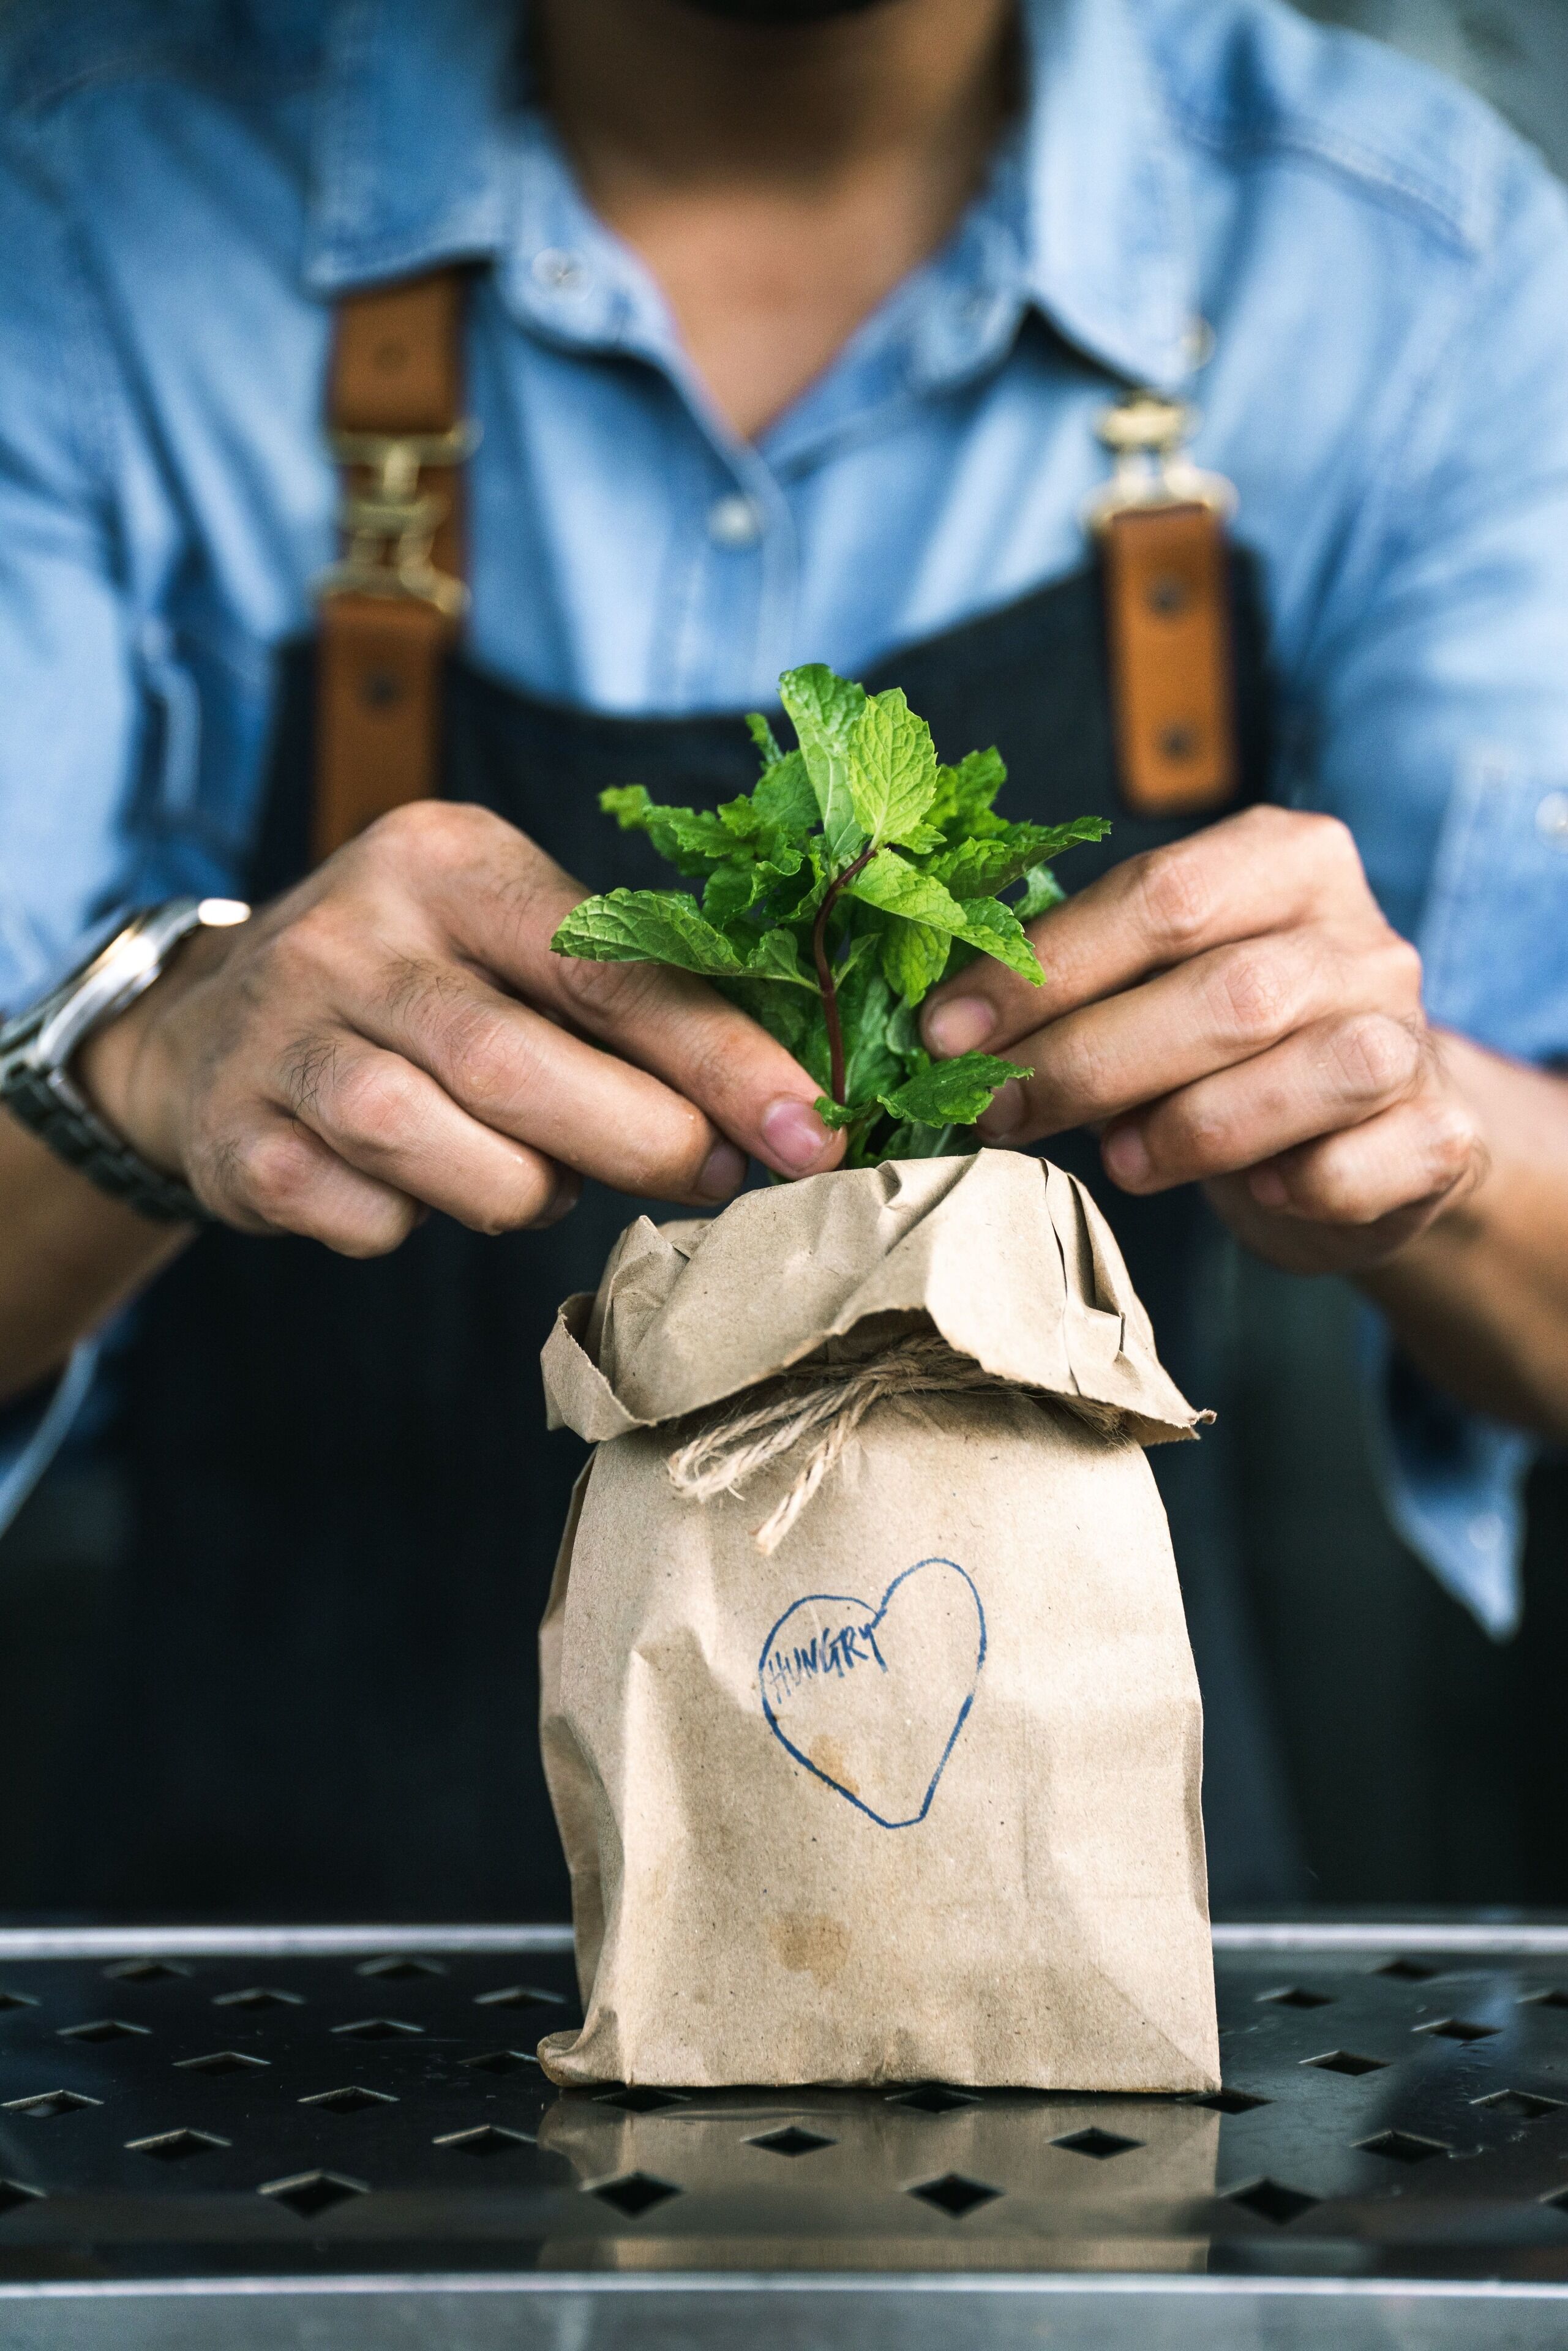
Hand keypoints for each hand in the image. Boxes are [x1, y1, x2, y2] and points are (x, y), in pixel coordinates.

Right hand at [77, 801, 840, 1252]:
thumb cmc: (419, 985)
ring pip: (438, 1149)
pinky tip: (418, 1188)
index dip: (719, 1056)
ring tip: (537, 1172)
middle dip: (639, 1140)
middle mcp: (353, 931)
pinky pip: (368, 1219)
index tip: (808, 1127)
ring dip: (521, 1191)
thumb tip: (769, 1111)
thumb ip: (621, 1000)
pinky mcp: (233, 1138)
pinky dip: (417, 1224)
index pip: (606, 964)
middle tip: (708, 1173)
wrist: (204, 1026)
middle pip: (516, 1063)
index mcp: (450, 861)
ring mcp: (279, 1033)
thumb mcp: (507, 942)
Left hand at [921, 805, 1482, 1274]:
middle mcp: (1361, 938)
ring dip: (1181, 1129)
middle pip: (1220, 989)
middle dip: (1084, 1060)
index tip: (943, 1034)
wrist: (1361, 1135)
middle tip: (994, 1110)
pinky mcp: (1436, 1137)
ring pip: (1296, 1072)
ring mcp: (1410, 1035)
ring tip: (1119, 1158)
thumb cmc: (1223, 1049)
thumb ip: (1078, 978)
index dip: (1042, 968)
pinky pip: (1351, 1168)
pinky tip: (1254, 1188)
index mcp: (1285, 861)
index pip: (1160, 894)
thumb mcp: (1154, 984)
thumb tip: (942, 1025)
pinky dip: (1289, 1186)